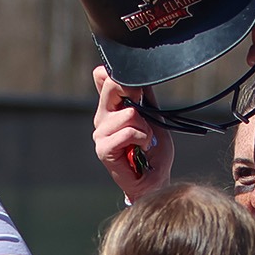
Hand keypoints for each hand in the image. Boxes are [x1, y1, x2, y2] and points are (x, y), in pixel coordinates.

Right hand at [92, 65, 175, 197]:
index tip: (137, 90)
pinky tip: (142, 148)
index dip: (120, 76)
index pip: (102, 77)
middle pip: (112, 86)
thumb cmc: (154, 152)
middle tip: (145, 117)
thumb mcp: (153, 116)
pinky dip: (142, 139)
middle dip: (135, 96)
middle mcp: (101, 118)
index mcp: (110, 108)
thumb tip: (142, 74)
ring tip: (146, 140)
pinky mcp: (103, 148)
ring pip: (129, 113)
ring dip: (145, 128)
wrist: (154, 180)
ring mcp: (100, 133)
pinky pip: (128, 132)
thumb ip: (145, 96)